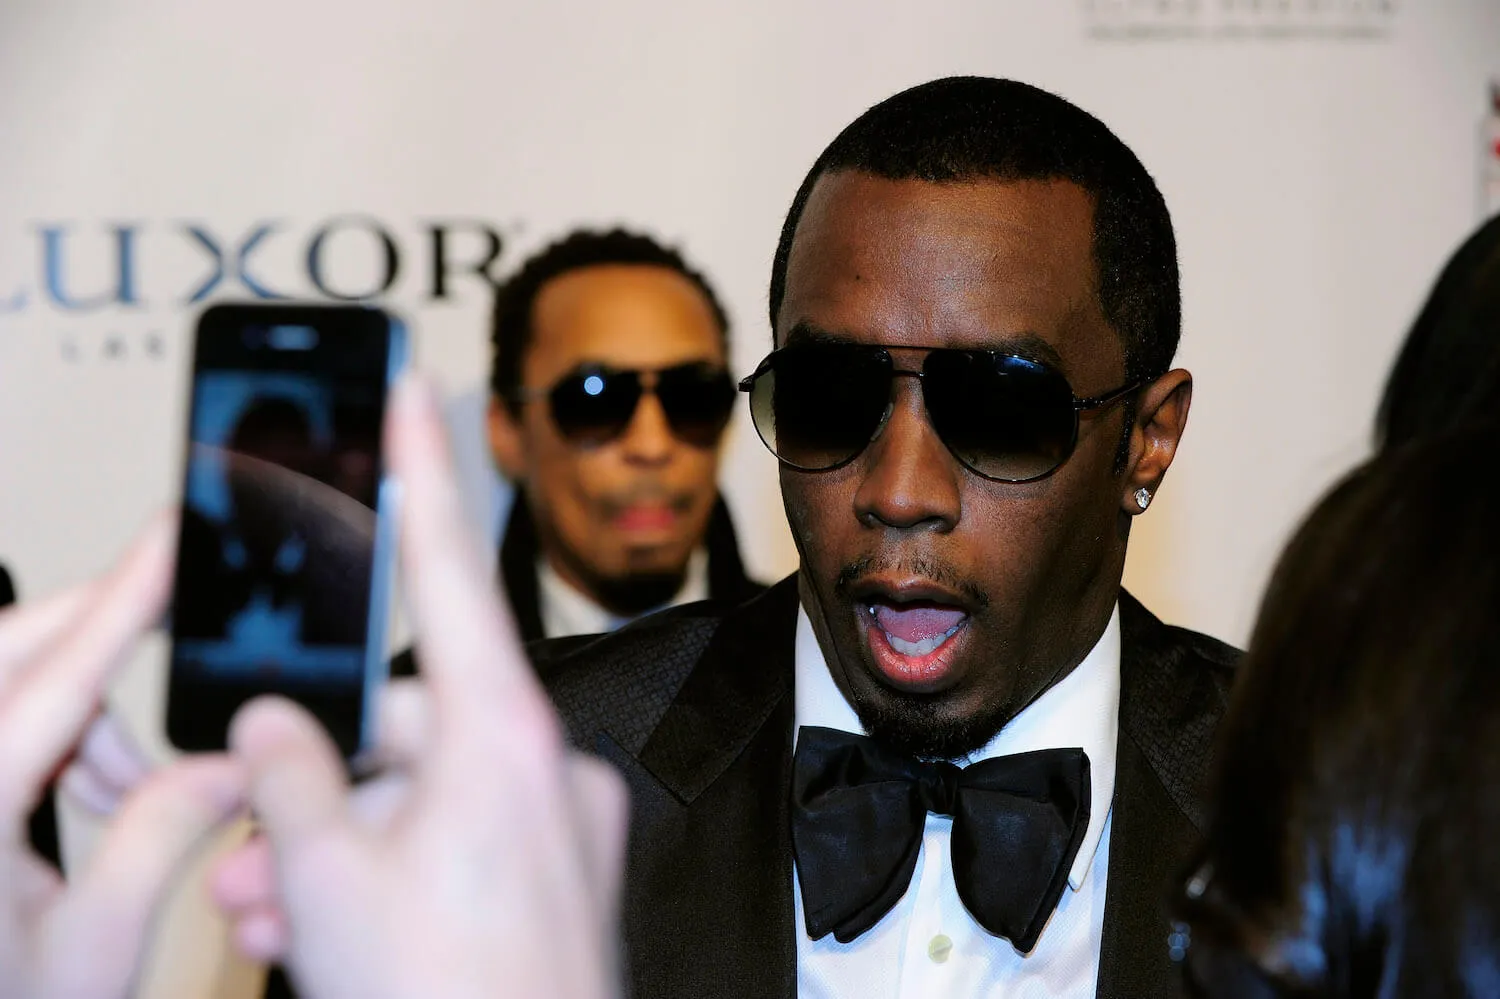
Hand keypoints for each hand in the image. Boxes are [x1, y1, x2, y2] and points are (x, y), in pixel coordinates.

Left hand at [0, 519, 245, 998]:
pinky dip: (52, 739)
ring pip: (11, 683)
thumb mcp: (92, 948)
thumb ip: (162, 838)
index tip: (169, 538)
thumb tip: (226, 766)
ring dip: (83, 713)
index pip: (58, 682)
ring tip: (130, 789)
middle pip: (15, 652)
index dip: (126, 599)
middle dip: (100, 646)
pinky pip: (3, 721)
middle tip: (170, 646)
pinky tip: (89, 797)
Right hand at [213, 376, 627, 998]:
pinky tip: (334, 924)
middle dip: (321, 777)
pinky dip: (399, 864)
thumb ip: (288, 778)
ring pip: (424, 792)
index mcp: (502, 739)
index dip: (422, 473)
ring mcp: (562, 822)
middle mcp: (546, 765)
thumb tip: (275, 724)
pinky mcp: (564, 871)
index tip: (414, 393)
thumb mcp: (323, 882)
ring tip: (274, 906)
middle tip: (255, 844)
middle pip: (406, 723)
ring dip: (343, 838)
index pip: (448, 572)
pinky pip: (467, 836)